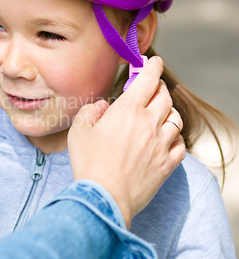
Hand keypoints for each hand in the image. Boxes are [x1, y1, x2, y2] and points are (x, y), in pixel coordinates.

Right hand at [68, 57, 185, 228]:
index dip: (153, 66)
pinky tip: (165, 139)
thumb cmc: (89, 163)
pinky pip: (180, 144)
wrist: (104, 197)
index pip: (148, 79)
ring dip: (168, 112)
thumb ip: (91, 111)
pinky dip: (174, 137)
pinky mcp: (167, 164)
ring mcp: (161, 144)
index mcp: (128, 110)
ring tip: (158, 115)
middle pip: (165, 96)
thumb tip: (103, 106)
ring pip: (175, 119)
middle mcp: (149, 123)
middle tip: (151, 89)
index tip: (154, 61)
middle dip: (159, 88)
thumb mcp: (79, 131)